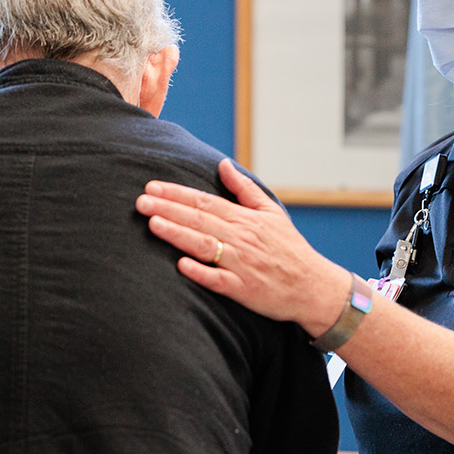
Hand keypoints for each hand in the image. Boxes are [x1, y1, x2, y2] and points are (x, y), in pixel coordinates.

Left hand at [135, 159, 350, 336]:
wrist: (313, 286)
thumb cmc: (290, 249)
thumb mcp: (272, 211)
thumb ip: (244, 189)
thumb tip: (223, 164)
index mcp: (245, 219)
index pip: (204, 202)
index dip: (176, 194)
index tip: (152, 187)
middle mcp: (241, 239)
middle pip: (199, 220)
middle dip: (168, 209)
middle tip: (140, 201)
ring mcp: (241, 265)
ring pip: (204, 246)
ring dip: (178, 234)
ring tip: (152, 224)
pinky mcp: (244, 289)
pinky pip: (219, 280)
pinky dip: (201, 272)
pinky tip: (181, 264)